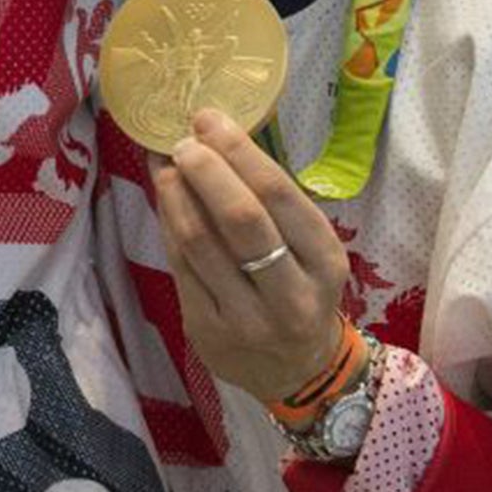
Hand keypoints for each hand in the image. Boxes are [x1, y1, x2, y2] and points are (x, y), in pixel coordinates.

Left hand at [148, 109, 351, 401]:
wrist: (299, 372)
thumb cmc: (301, 290)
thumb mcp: (309, 250)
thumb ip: (270, 203)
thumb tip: (213, 137)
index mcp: (325, 262)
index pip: (279, 195)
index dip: (238, 151)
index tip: (210, 119)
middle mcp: (291, 294)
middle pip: (240, 218)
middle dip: (205, 169)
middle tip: (184, 140)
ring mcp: (248, 319)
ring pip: (199, 242)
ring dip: (175, 193)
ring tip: (166, 165)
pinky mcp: (208, 332)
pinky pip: (180, 266)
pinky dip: (168, 224)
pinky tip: (166, 200)